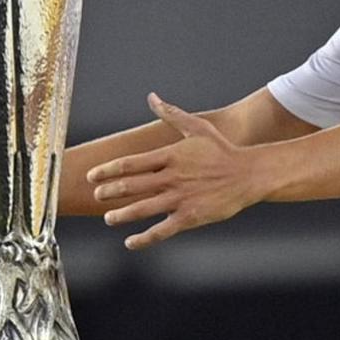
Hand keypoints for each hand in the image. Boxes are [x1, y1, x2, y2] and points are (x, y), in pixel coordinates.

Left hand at [88, 93, 264, 249]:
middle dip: (110, 192)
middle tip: (96, 195)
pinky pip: (162, 230)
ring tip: (108, 218)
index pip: (130, 163)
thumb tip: (152, 97)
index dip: (108, 170)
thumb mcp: (197, 127)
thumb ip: (171, 113)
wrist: (248, 174)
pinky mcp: (190, 217)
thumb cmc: (222, 150)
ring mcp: (180, 199)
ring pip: (143, 209)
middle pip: (131, 186)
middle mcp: (172, 178)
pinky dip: (144, 238)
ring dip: (121, 215)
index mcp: (170, 156)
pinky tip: (130, 242)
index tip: (92, 176)